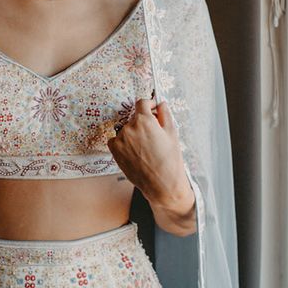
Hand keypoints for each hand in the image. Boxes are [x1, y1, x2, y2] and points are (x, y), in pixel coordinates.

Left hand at [107, 98, 195, 234]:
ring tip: (145, 147)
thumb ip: (165, 114)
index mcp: (144, 120)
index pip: (142, 102)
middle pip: (134, 117)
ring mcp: (120, 139)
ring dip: (133, 133)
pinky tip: (134, 151)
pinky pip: (116, 140)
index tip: (152, 108)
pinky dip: (123, 142)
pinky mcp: (114, 151)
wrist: (162, 184)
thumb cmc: (170, 160)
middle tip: (154, 135)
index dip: (149, 104)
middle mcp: (129, 128)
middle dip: (143, 122)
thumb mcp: (172, 133)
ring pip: (126, 129)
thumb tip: (160, 104)